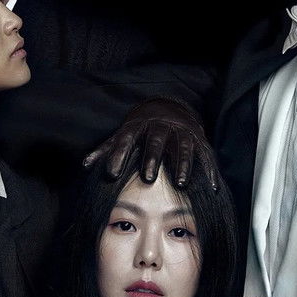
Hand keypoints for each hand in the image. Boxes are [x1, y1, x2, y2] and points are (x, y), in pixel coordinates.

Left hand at [83, 97, 217, 187]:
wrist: (170, 108)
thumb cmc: (141, 130)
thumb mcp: (122, 136)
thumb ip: (106, 151)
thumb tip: (85, 165)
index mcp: (138, 125)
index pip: (125, 139)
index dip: (118, 155)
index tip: (111, 173)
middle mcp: (161, 126)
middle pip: (156, 140)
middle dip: (152, 158)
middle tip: (147, 178)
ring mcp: (182, 131)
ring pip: (183, 146)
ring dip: (183, 164)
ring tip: (180, 183)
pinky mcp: (200, 139)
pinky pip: (205, 155)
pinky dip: (209, 171)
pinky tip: (210, 187)